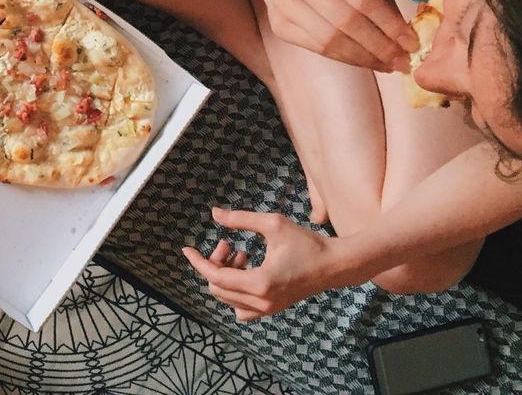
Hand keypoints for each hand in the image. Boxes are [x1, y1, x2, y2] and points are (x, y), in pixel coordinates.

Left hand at [182, 206, 345, 320]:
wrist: (335, 265)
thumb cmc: (306, 243)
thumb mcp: (273, 224)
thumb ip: (240, 219)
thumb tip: (214, 213)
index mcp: (260, 283)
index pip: (215, 277)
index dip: (198, 262)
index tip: (186, 249)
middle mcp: (262, 302)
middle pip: (218, 289)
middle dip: (215, 264)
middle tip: (228, 244)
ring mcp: (267, 309)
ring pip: (228, 299)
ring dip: (225, 276)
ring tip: (240, 253)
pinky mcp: (272, 308)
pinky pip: (241, 307)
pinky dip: (235, 289)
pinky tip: (247, 268)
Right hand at [262, 0, 415, 71]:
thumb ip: (383, 3)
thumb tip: (406, 40)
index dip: (390, 24)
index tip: (411, 44)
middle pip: (346, 21)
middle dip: (380, 46)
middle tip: (401, 62)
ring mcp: (283, 2)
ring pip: (331, 40)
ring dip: (364, 58)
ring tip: (385, 66)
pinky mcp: (278, 25)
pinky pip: (318, 49)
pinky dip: (346, 59)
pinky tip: (363, 62)